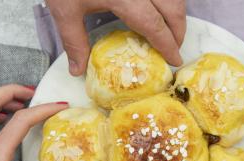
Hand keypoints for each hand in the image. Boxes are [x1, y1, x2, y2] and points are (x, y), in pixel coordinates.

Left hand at [46, 0, 185, 75]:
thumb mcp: (65, 10)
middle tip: (174, 47)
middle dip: (178, 30)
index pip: (155, 26)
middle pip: (173, 9)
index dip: (168, 45)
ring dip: (176, 12)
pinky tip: (160, 7)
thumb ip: (74, 41)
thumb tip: (78, 70)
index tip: (174, 59)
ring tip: (169, 28)